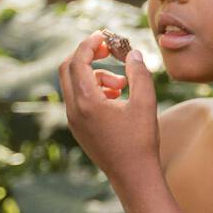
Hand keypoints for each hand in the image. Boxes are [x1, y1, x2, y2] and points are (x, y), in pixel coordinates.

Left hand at [58, 32, 158, 182]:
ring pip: (73, 84)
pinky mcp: (79, 129)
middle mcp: (74, 110)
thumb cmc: (141, 141)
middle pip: (67, 68)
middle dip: (87, 55)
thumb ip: (138, 73)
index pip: (79, 60)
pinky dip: (92, 90)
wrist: (133, 177)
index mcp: (87, 101)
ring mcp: (74, 121)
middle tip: (108, 50)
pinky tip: (116, 97)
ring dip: (94, 75)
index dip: (90, 43)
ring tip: (121, 83)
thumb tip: (132, 52)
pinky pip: (78, 100)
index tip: (105, 36)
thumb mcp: (145, 103)